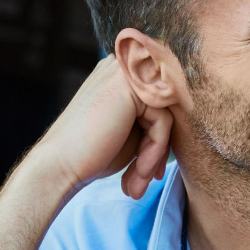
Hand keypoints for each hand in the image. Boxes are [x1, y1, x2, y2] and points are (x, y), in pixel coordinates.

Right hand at [31, 56, 172, 199]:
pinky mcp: (130, 87)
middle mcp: (123, 67)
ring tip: (137, 183)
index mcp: (121, 76)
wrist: (60, 167)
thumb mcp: (132, 135)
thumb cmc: (91, 156)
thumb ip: (155, 122)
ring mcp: (126, 73)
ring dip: (155, 156)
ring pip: (166, 118)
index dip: (158, 141)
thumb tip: (190, 124)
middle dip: (158, 150)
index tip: (148, 173)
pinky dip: (155, 152)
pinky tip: (139, 172)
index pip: (161, 105)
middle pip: (166, 110)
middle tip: (143, 181)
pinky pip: (163, 123)